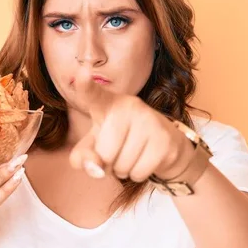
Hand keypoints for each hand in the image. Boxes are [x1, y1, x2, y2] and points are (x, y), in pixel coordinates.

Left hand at [69, 67, 194, 181]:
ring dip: (124, 170)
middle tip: (120, 151)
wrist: (164, 145)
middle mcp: (129, 106)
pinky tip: (146, 159)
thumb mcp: (94, 147)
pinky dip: (138, 174)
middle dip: (109, 163)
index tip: (81, 73)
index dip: (85, 86)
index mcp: (107, 103)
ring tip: (134, 154)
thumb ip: (82, 158)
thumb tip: (96, 169)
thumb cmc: (121, 143)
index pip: (93, 94)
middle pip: (104, 153)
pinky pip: (138, 172)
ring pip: (122, 166)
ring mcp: (149, 120)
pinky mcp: (165, 140)